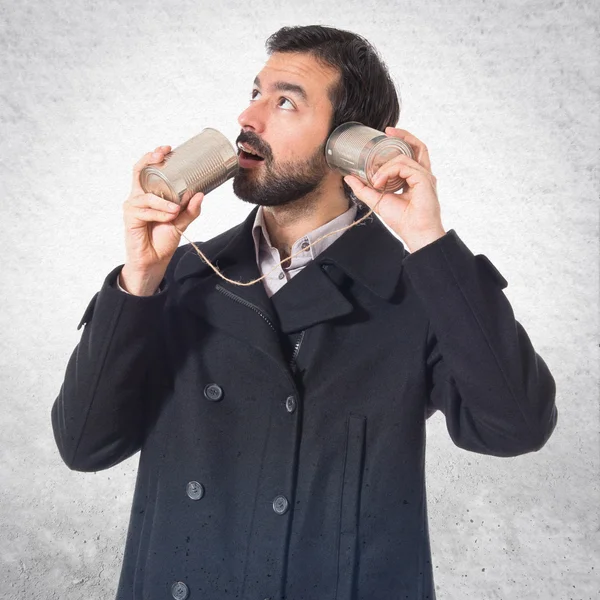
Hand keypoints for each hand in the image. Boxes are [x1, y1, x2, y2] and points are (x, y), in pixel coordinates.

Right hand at [121, 145, 204, 294]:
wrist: (154, 261)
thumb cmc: (163, 240)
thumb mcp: (182, 222)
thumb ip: (190, 210)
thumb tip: (201, 194)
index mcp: (150, 194)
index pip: (148, 169)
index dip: (154, 156)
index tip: (169, 149)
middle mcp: (139, 197)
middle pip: (139, 171)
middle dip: (150, 160)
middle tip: (164, 156)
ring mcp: (133, 206)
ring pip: (148, 196)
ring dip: (164, 202)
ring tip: (176, 210)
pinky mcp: (130, 218)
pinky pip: (146, 211)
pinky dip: (159, 214)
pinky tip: (168, 218)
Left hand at [344, 128, 445, 251]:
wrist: (415, 233)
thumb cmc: (402, 220)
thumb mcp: (377, 200)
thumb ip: (363, 188)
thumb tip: (349, 177)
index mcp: (414, 178)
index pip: (410, 153)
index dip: (400, 142)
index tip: (384, 137)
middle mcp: (422, 174)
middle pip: (417, 146)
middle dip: (402, 135)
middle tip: (386, 131)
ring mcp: (425, 176)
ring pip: (404, 157)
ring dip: (385, 165)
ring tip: (374, 178)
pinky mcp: (424, 179)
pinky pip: (403, 166)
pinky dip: (388, 171)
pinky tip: (380, 182)